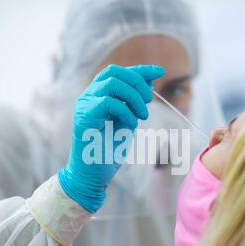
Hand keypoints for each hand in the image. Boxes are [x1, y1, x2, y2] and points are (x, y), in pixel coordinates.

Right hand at [58, 64, 165, 211]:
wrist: (93, 175)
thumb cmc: (108, 151)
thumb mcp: (127, 121)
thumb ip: (134, 103)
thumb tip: (149, 83)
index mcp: (97, 95)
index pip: (117, 72)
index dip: (139, 70)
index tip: (160, 71)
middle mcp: (87, 96)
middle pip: (114, 72)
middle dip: (137, 82)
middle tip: (148, 102)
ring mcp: (84, 105)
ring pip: (112, 83)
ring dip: (134, 97)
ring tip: (142, 115)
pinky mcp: (84, 117)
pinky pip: (109, 102)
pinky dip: (126, 111)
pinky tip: (131, 125)